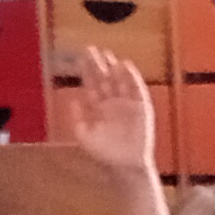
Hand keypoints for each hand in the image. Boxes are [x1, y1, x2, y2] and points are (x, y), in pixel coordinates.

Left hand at [56, 46, 160, 174]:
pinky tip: (125, 66)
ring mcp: (127, 103)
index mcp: (98, 108)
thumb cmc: (105, 154)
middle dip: (98, 64)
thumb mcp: (85, 136)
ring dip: (113, 68)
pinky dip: (132, 77)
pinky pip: (136, 88)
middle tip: (90, 49)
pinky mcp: (141, 106)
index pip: (91, 85)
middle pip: (104, 78)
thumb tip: (72, 100)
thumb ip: (78, 118)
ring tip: (107, 55)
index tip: (80, 58)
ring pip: (119, 80)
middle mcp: (112, 102)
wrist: (126, 166)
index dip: (86, 71)